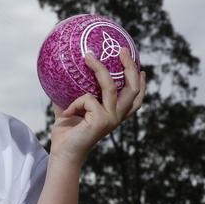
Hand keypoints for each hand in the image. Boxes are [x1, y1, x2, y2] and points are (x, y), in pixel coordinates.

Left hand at [49, 47, 145, 165]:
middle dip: (130, 67)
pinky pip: (86, 98)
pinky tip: (66, 113)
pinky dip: (74, 102)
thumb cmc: (65, 132)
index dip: (141, 83)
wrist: (62, 153)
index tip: (141, 69)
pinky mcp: (102, 120)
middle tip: (123, 50)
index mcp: (114, 114)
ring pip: (109, 86)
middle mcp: (117, 116)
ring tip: (88, 56)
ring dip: (99, 69)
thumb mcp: (69, 108)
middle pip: (133, 89)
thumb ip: (72, 94)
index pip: (136, 99)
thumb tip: (63, 74)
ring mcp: (111, 118)